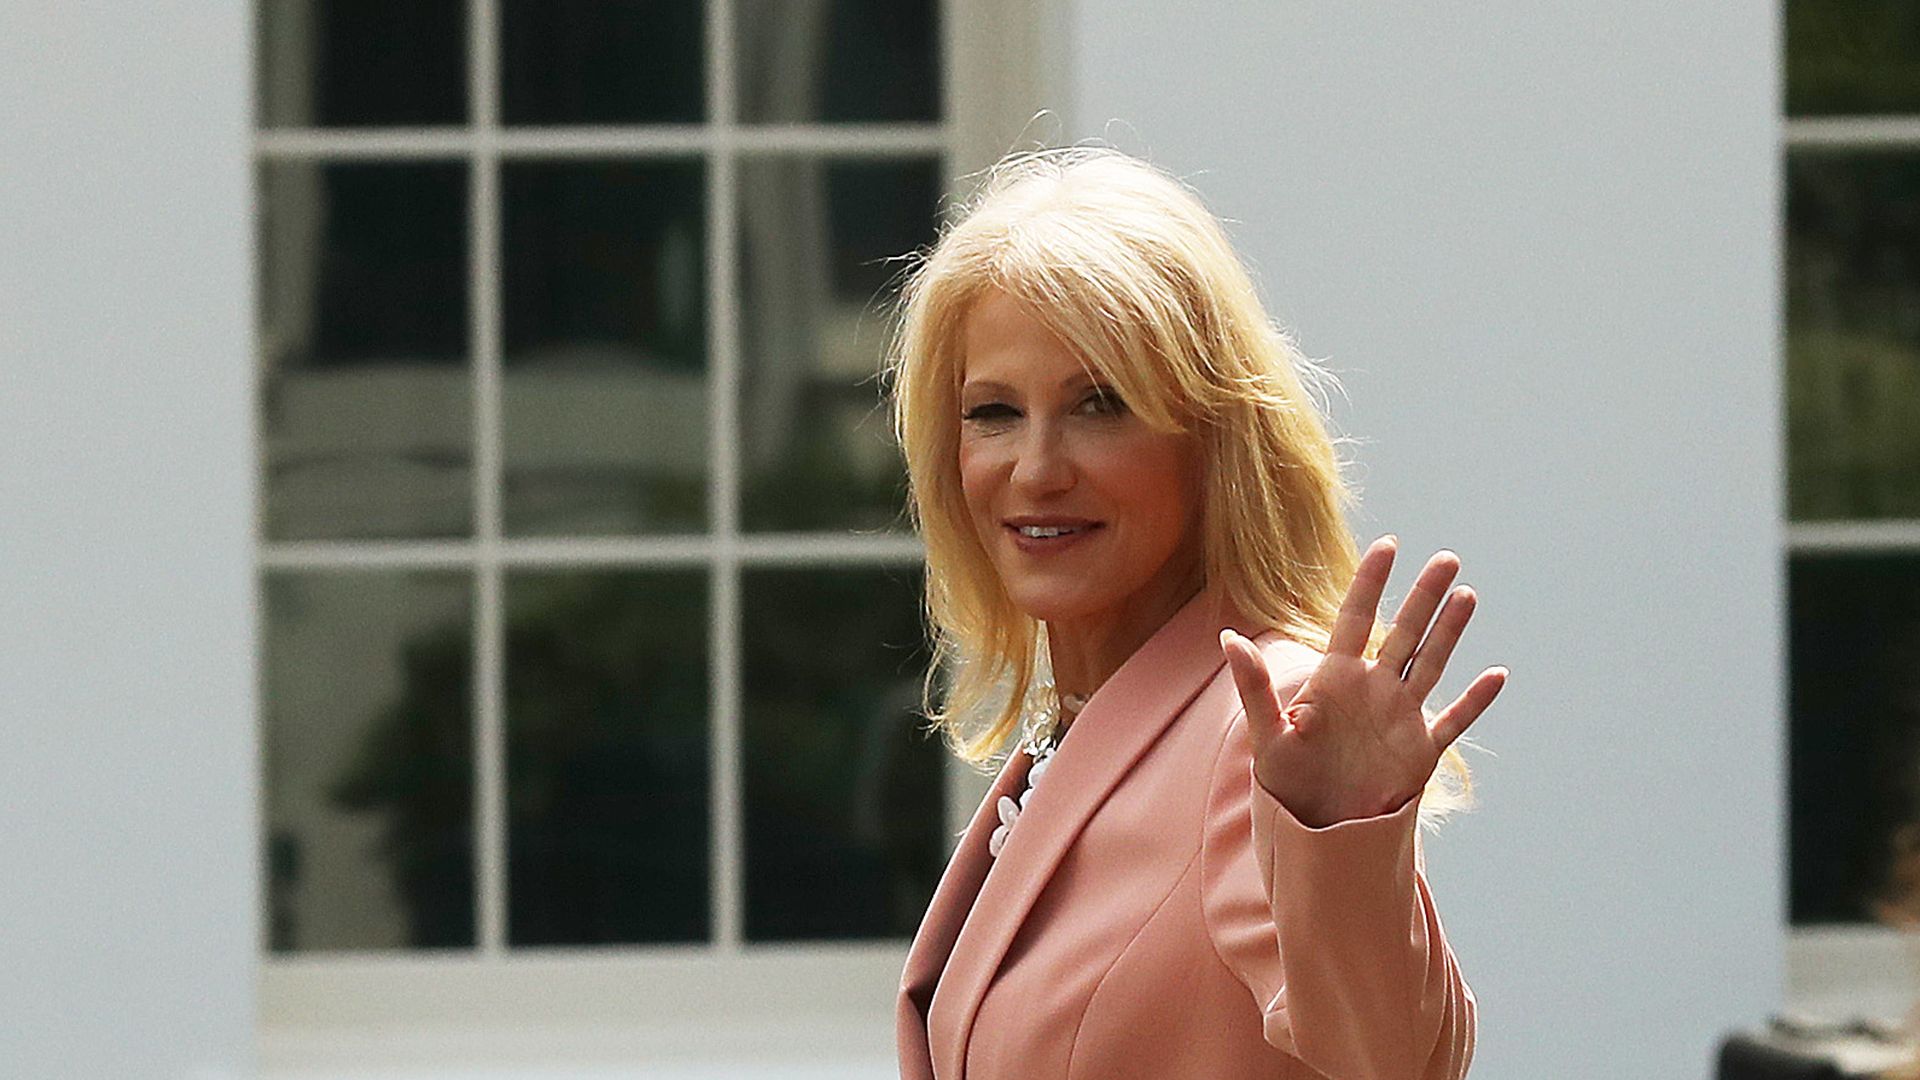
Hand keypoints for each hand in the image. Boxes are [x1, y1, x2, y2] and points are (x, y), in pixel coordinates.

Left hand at [1219, 536, 1506, 827]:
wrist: (1316, 831)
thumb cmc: (1285, 782)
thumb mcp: (1267, 733)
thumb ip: (1253, 686)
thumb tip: (1228, 638)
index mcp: (1335, 679)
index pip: (1355, 618)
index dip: (1371, 582)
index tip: (1389, 545)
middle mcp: (1372, 689)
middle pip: (1403, 632)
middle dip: (1424, 596)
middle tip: (1447, 558)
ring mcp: (1400, 717)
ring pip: (1430, 664)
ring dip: (1449, 632)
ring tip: (1467, 595)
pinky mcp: (1420, 751)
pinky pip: (1453, 721)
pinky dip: (1474, 701)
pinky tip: (1497, 674)